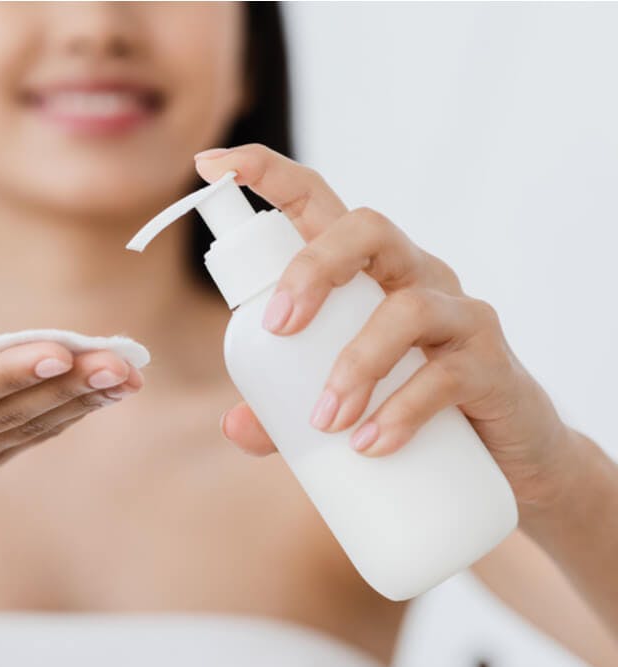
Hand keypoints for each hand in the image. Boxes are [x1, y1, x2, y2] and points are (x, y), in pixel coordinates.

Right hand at [0, 267, 141, 516]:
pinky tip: (110, 389)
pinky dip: (72, 411)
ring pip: (31, 424)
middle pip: (12, 408)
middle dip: (69, 383)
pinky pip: (34, 434)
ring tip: (131, 372)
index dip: (12, 371)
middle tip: (122, 361)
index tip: (60, 351)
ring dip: (83, 399)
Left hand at [195, 144, 569, 508]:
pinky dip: (401, 410)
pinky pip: (446, 375)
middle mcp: (412, 274)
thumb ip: (280, 415)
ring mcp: (457, 314)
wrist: (498, 457)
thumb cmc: (401, 408)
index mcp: (363, 270)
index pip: (317, 202)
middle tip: (277, 329)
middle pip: (368, 228)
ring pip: (408, 308)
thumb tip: (234, 426)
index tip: (212, 166)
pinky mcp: (490, 363)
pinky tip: (370, 444)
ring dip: (356, 364)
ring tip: (325, 421)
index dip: (267, 173)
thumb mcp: (335, 404)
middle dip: (313, 269)